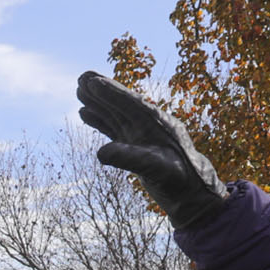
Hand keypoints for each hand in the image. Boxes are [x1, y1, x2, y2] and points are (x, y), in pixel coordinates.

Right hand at [76, 71, 227, 227]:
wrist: (190, 193)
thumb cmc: (178, 179)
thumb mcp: (157, 169)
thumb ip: (131, 159)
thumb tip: (101, 153)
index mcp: (156, 123)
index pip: (131, 103)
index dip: (111, 92)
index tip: (93, 81)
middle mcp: (147, 125)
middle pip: (120, 104)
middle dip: (101, 92)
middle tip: (81, 77)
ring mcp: (140, 134)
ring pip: (114, 114)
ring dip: (97, 103)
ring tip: (79, 90)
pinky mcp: (135, 144)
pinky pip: (113, 128)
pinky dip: (99, 120)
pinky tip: (85, 113)